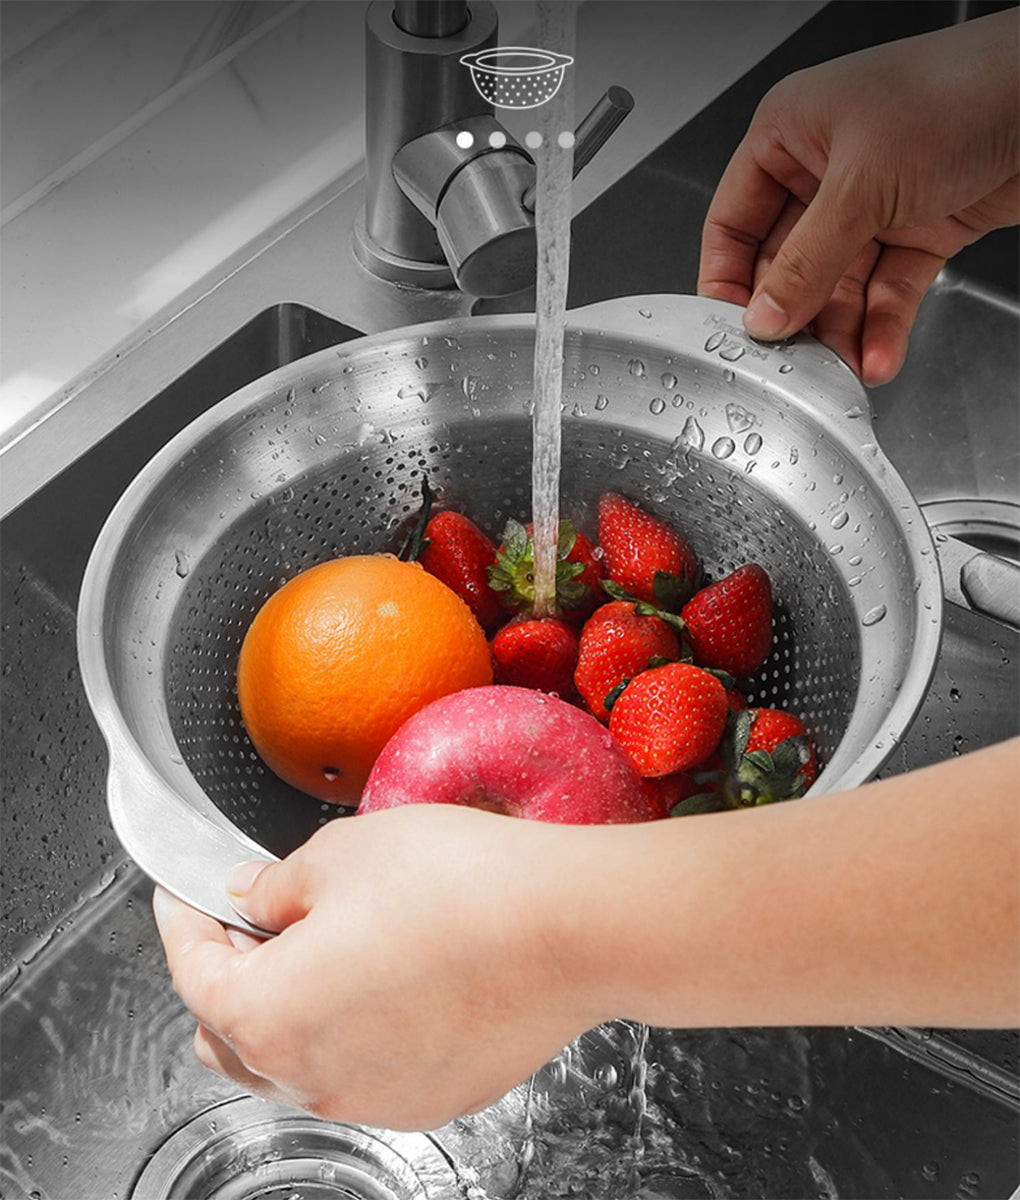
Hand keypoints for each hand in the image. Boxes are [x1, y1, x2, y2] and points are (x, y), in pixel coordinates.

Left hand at [152, 804, 604, 1130]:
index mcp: (270, 1013)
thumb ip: (277, 884)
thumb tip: (253, 896)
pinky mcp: (427, 1098)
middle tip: (251, 920)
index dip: (182, 924)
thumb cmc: (458, 886)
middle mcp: (312, 1077)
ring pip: (295, 1061)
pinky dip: (348, 1031)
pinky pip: (359, 1071)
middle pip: (230, 1036)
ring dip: (288, 1008)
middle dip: (227, 976)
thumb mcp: (341, 854)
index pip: (193, 974)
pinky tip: (384, 977)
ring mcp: (371, 1097)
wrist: (567, 928)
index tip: (185, 898)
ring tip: (324, 944)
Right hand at [698, 10, 1018, 385]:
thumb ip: (806, 262)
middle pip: (788, 264)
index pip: (733, 222)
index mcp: (789, 135)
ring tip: (840, 369)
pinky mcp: (920, 227)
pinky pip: (887, 290)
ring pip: (839, 286)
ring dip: (841, 332)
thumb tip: (764, 317)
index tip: (728, 329)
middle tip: (790, 360)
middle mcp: (825, 170)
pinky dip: (883, 325)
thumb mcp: (861, 185)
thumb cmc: (960, 91)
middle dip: (794, 316)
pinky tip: (878, 355)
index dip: (727, 280)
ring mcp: (874, 202)